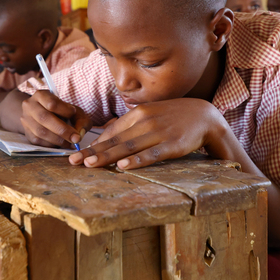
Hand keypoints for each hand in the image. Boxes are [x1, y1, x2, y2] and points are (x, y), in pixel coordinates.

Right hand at [20, 90, 91, 147]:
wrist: (41, 114)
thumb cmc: (61, 111)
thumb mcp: (73, 110)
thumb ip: (80, 120)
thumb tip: (80, 134)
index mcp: (41, 95)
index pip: (51, 103)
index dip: (64, 110)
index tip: (74, 114)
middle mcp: (30, 106)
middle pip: (44, 118)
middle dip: (62, 130)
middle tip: (76, 138)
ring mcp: (26, 120)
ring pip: (40, 132)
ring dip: (58, 140)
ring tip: (69, 143)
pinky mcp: (26, 133)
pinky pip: (38, 141)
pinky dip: (51, 144)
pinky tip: (60, 143)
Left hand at [68, 98, 234, 168]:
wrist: (205, 115)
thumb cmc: (173, 116)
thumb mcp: (150, 114)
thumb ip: (129, 124)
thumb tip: (106, 133)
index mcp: (138, 114)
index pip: (111, 131)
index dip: (93, 144)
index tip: (77, 154)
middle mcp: (145, 122)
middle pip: (115, 140)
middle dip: (93, 151)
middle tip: (74, 161)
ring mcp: (158, 133)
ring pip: (129, 146)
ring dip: (109, 156)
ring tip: (91, 164)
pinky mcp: (172, 145)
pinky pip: (151, 154)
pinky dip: (137, 160)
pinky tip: (124, 165)